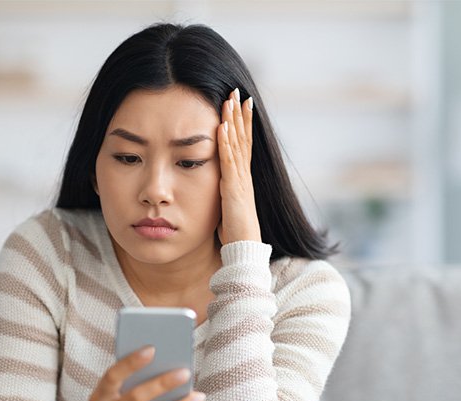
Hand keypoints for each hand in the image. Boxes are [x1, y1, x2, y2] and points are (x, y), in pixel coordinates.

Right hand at [85, 346, 205, 400]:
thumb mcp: (109, 397)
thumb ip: (127, 383)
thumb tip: (163, 367)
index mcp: (98, 398)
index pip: (112, 377)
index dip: (130, 363)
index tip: (152, 349)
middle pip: (136, 398)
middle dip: (162, 384)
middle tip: (185, 372)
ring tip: (198, 396)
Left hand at [217, 88, 261, 244]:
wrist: (244, 250)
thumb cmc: (234, 233)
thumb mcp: (226, 206)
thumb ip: (224, 193)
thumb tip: (216, 185)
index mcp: (242, 178)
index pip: (243, 144)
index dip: (242, 123)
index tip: (240, 103)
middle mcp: (244, 176)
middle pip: (243, 138)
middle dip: (240, 114)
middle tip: (237, 91)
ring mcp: (240, 181)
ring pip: (238, 145)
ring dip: (233, 121)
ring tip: (230, 100)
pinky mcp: (234, 190)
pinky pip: (229, 162)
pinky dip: (225, 143)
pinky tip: (221, 127)